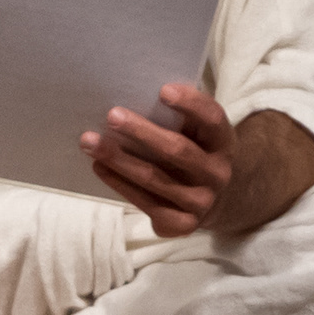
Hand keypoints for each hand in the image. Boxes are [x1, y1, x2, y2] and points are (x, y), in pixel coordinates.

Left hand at [84, 82, 234, 235]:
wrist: (222, 200)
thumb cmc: (198, 152)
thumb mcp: (201, 133)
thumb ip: (180, 118)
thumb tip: (132, 93)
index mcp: (224, 142)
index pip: (212, 119)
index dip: (191, 104)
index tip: (163, 90)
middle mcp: (217, 173)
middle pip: (177, 150)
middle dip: (141, 131)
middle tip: (112, 115)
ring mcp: (201, 202)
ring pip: (155, 179)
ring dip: (119, 159)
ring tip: (90, 141)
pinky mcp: (183, 224)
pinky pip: (146, 204)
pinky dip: (119, 184)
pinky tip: (99, 167)